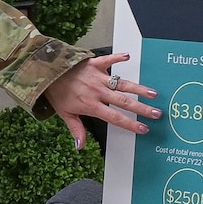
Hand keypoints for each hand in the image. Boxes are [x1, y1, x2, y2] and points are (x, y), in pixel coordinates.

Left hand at [43, 54, 160, 147]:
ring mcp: (98, 77)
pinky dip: (118, 57)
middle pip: (124, 102)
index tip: (143, 129)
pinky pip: (108, 60)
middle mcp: (98, 91)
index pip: (115, 117)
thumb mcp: (64, 114)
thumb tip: (80, 147)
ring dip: (138, 88)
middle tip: (157, 113)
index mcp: (91, 105)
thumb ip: (76, 130)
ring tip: (153, 93)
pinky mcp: (94, 63)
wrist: (46, 73)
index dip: (130, 124)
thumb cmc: (56, 93)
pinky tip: (128, 56)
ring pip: (122, 83)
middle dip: (142, 108)